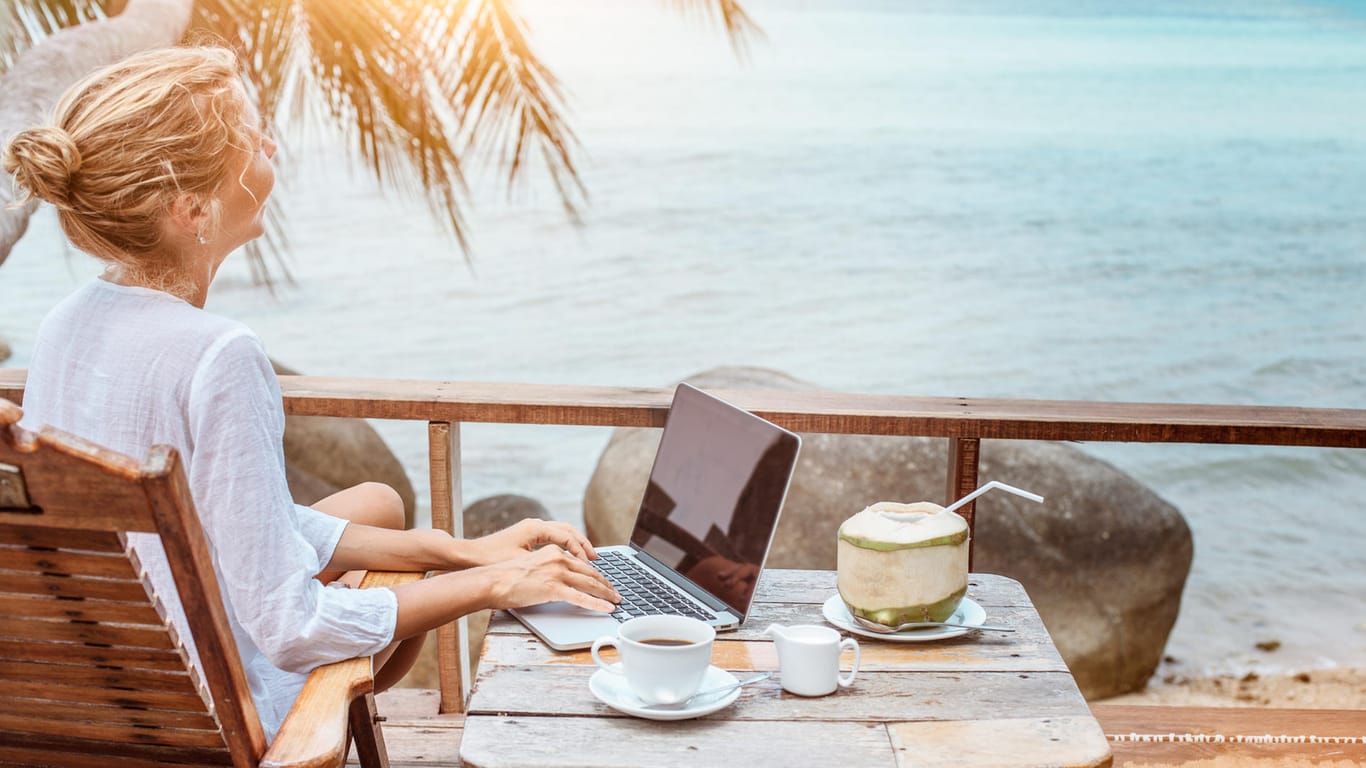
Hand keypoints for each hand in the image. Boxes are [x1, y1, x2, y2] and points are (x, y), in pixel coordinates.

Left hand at [471, 518, 598, 564]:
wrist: (468, 557)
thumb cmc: (491, 560)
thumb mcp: (521, 564)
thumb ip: (544, 565)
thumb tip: (566, 570)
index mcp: (535, 528)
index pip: (568, 537)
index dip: (582, 551)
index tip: (592, 565)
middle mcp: (535, 525)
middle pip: (569, 531)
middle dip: (584, 546)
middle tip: (597, 561)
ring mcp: (531, 529)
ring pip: (562, 533)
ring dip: (576, 545)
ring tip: (588, 559)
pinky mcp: (527, 537)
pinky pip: (554, 538)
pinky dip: (565, 547)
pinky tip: (570, 559)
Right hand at [480, 545, 619, 612]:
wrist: (491, 581)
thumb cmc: (505, 578)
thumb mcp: (532, 566)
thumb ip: (549, 570)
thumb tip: (560, 583)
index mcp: (553, 552)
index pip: (581, 564)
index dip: (596, 574)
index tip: (604, 581)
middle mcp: (558, 559)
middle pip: (590, 573)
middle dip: (606, 584)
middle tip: (615, 592)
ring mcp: (557, 573)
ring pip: (590, 584)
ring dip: (606, 594)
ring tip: (616, 601)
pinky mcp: (554, 588)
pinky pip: (582, 598)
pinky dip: (597, 604)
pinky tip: (607, 608)